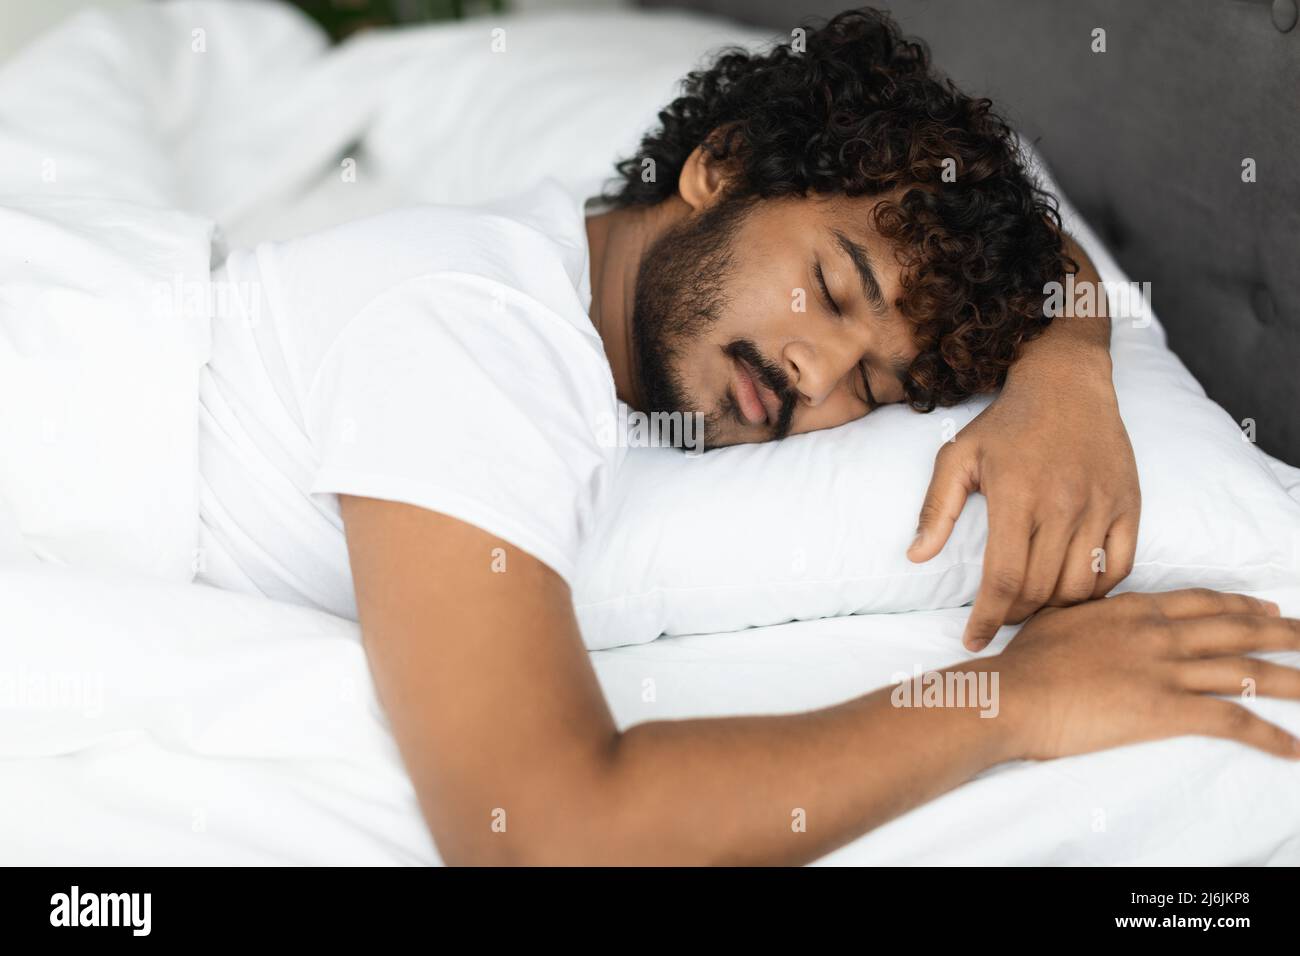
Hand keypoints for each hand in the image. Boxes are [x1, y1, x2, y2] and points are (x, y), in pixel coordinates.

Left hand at [908, 349, 1139, 649]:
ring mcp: (1102, 506)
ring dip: (1055, 609)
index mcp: (1017, 496)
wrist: (1066, 382)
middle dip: (1016, 617)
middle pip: (1041, 589)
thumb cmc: (1006, 423)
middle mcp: (1063, 505)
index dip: (988, 618)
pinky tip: (1073, 592)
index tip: (974, 640)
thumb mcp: (958, 457)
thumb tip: (916, 557)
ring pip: (1083, 586)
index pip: (1004, 579)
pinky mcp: (1129, 505)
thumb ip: (936, 508)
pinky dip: (1098, 591)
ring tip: (1034, 609)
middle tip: (1000, 622)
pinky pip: (1121, 567)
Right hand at [995, 589, 1299, 760]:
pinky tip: (1294, 748)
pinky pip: (1232, 720)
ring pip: (1246, 671)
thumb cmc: (1025, 662)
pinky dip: (1269, 735)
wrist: (1013, 693)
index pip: (1202, 602)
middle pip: (1237, 630)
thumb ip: (1089, 617)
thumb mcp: (1058, 621)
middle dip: (1283, 634)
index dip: (1241, 605)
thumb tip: (1092, 617)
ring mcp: (1166, 671)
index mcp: (1133, 610)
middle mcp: (1159, 635)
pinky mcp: (1166, 710)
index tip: (1268, 608)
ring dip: (1292, 678)